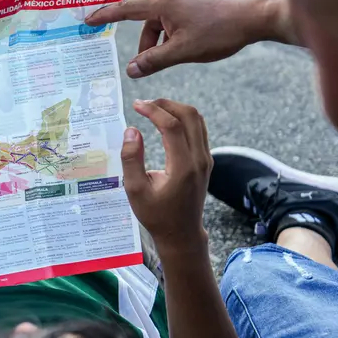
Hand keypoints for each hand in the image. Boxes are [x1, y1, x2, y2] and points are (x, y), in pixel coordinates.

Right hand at [85, 0, 292, 78]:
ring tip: (173, 59)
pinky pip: (173, 20)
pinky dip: (171, 36)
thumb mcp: (182, 51)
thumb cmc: (220, 31)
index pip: (124, 9)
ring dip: (159, 43)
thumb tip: (131, 70)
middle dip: (142, 44)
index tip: (87, 20)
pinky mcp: (195, 3)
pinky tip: (185, 49)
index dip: (104, 16)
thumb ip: (153, 61)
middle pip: (143, 20)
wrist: (256, 17)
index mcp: (162, 3)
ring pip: (160, 23)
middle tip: (144, 65)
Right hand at [121, 99, 212, 253]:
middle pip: (190, 116)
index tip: (136, 105)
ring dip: (176, 109)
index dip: (153, 110)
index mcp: (183, 167)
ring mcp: (206, 159)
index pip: (172, 126)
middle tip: (145, 104)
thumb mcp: (135, 191)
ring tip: (153, 109)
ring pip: (197, 120)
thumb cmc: (156, 215)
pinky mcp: (205, 160)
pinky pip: (198, 130)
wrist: (181, 233)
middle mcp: (199, 160)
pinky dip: (182, 119)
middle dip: (166, 104)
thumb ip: (132, 159)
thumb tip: (131, 130)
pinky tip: (165, 122)